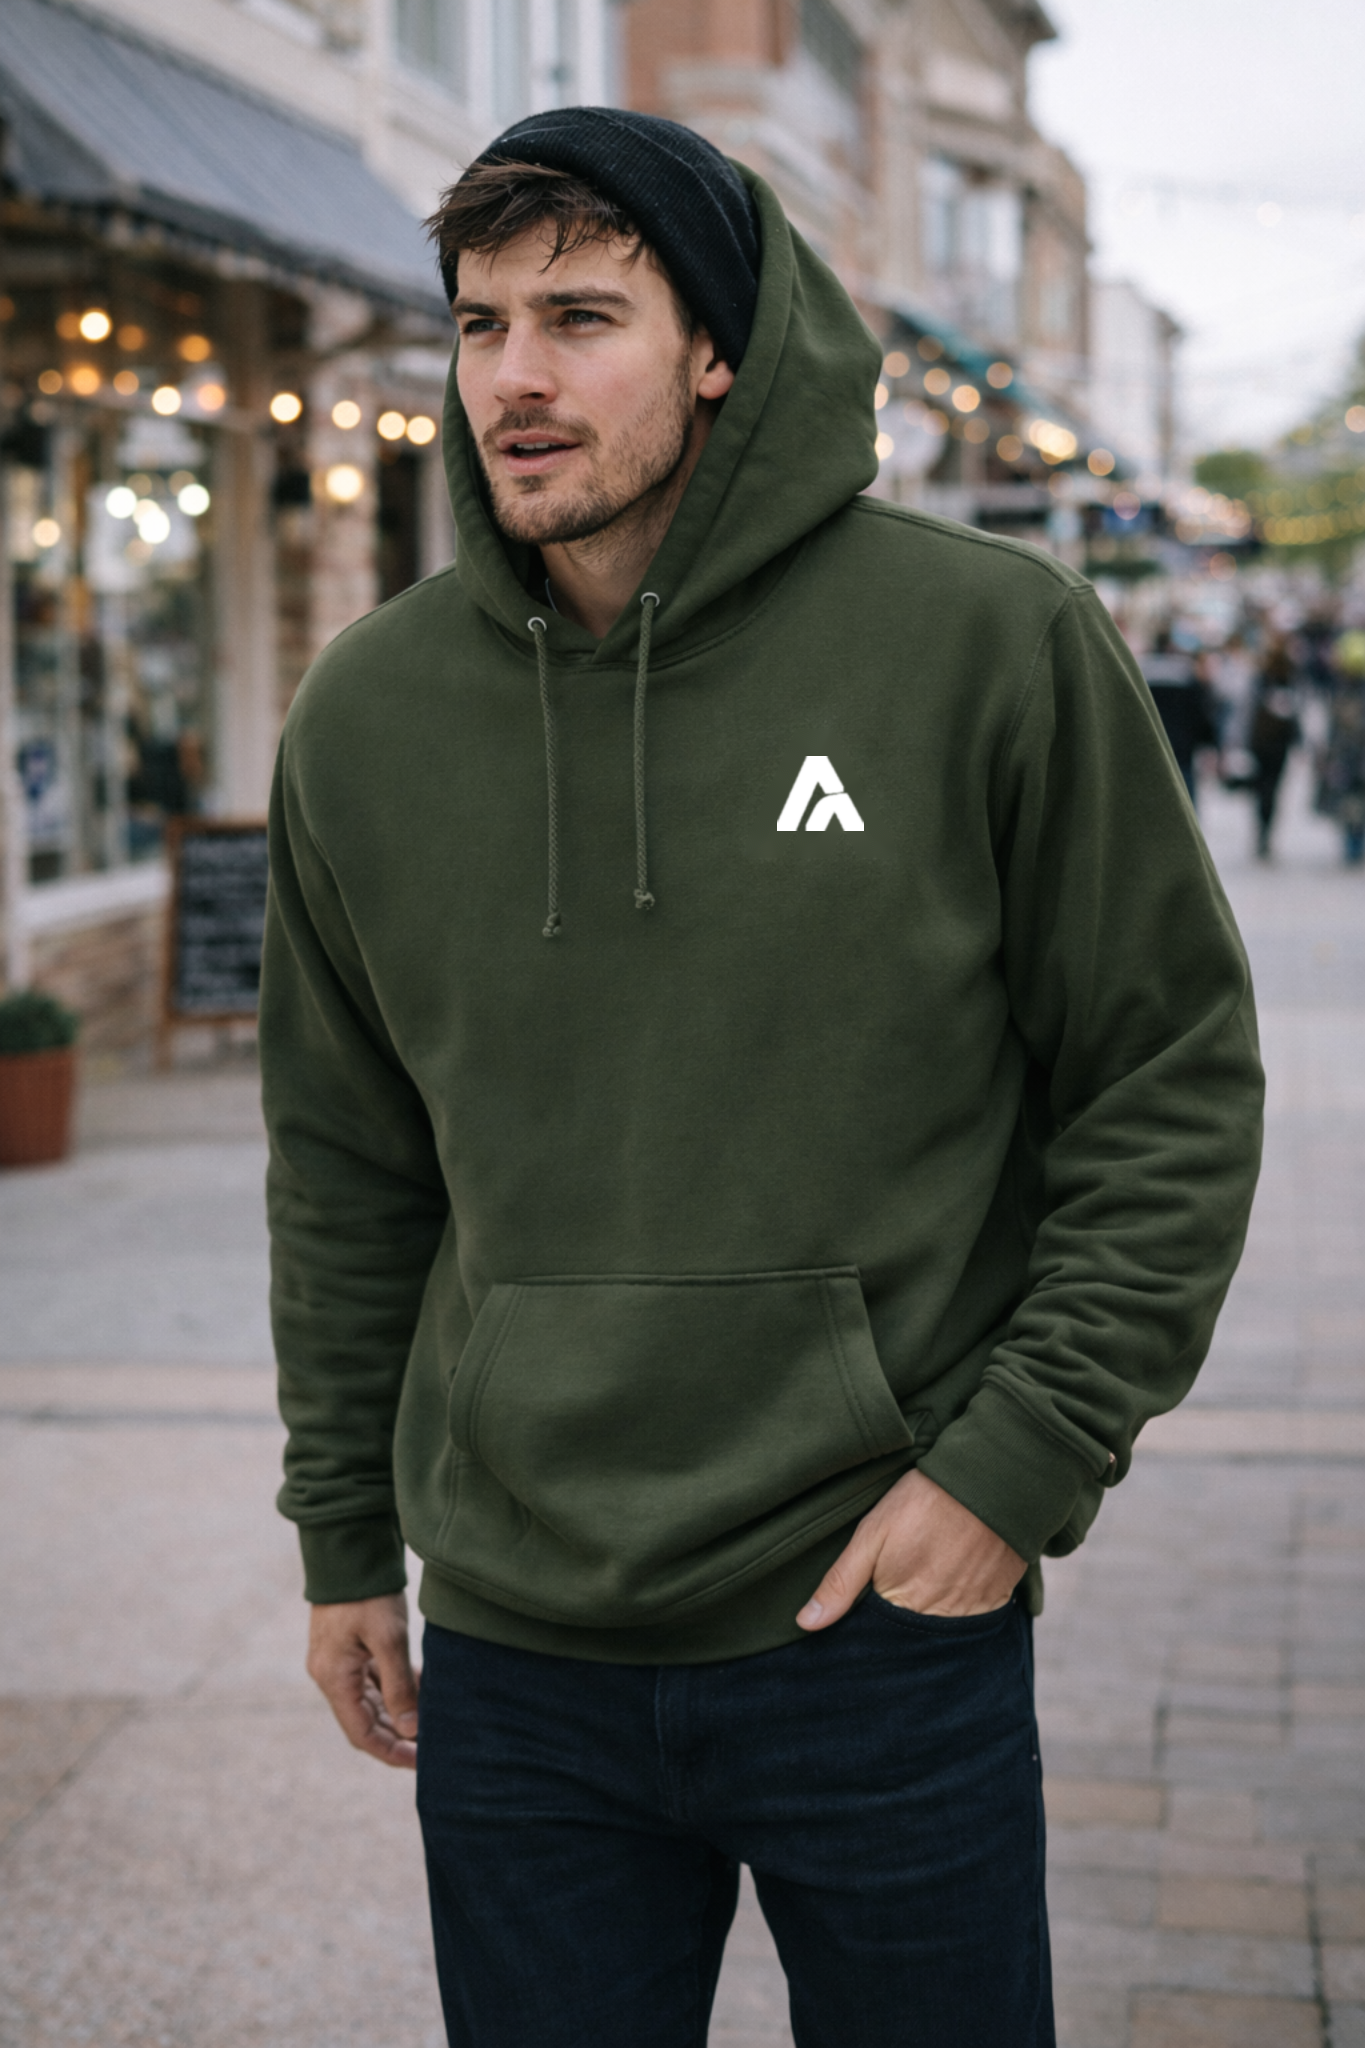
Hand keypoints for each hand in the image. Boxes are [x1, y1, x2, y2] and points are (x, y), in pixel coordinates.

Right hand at [307, 1593, 419, 1768]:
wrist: (349, 1549)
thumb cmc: (368, 1593)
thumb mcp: (389, 1640)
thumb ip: (399, 1686)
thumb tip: (411, 1729)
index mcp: (334, 1679)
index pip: (361, 1733)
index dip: (390, 1752)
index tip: (420, 1762)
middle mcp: (331, 1675)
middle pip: (365, 1721)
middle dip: (397, 1737)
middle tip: (431, 1749)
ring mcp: (338, 1661)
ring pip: (370, 1701)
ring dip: (398, 1714)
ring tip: (431, 1723)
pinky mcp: (348, 1647)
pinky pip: (372, 1680)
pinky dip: (394, 1689)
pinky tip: (421, 1690)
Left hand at [796, 1469, 1024, 1628]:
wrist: (988, 1478)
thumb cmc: (924, 1502)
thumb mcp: (872, 1533)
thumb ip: (841, 1582)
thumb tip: (807, 1623)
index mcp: (902, 1605)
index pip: (878, 1636)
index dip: (871, 1623)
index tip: (868, 1606)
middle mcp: (938, 1619)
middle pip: (912, 1637)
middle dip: (902, 1624)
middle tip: (904, 1585)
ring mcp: (971, 1612)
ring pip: (944, 1632)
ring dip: (933, 1616)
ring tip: (931, 1579)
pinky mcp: (998, 1600)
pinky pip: (976, 1619)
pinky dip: (964, 1608)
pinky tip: (957, 1580)